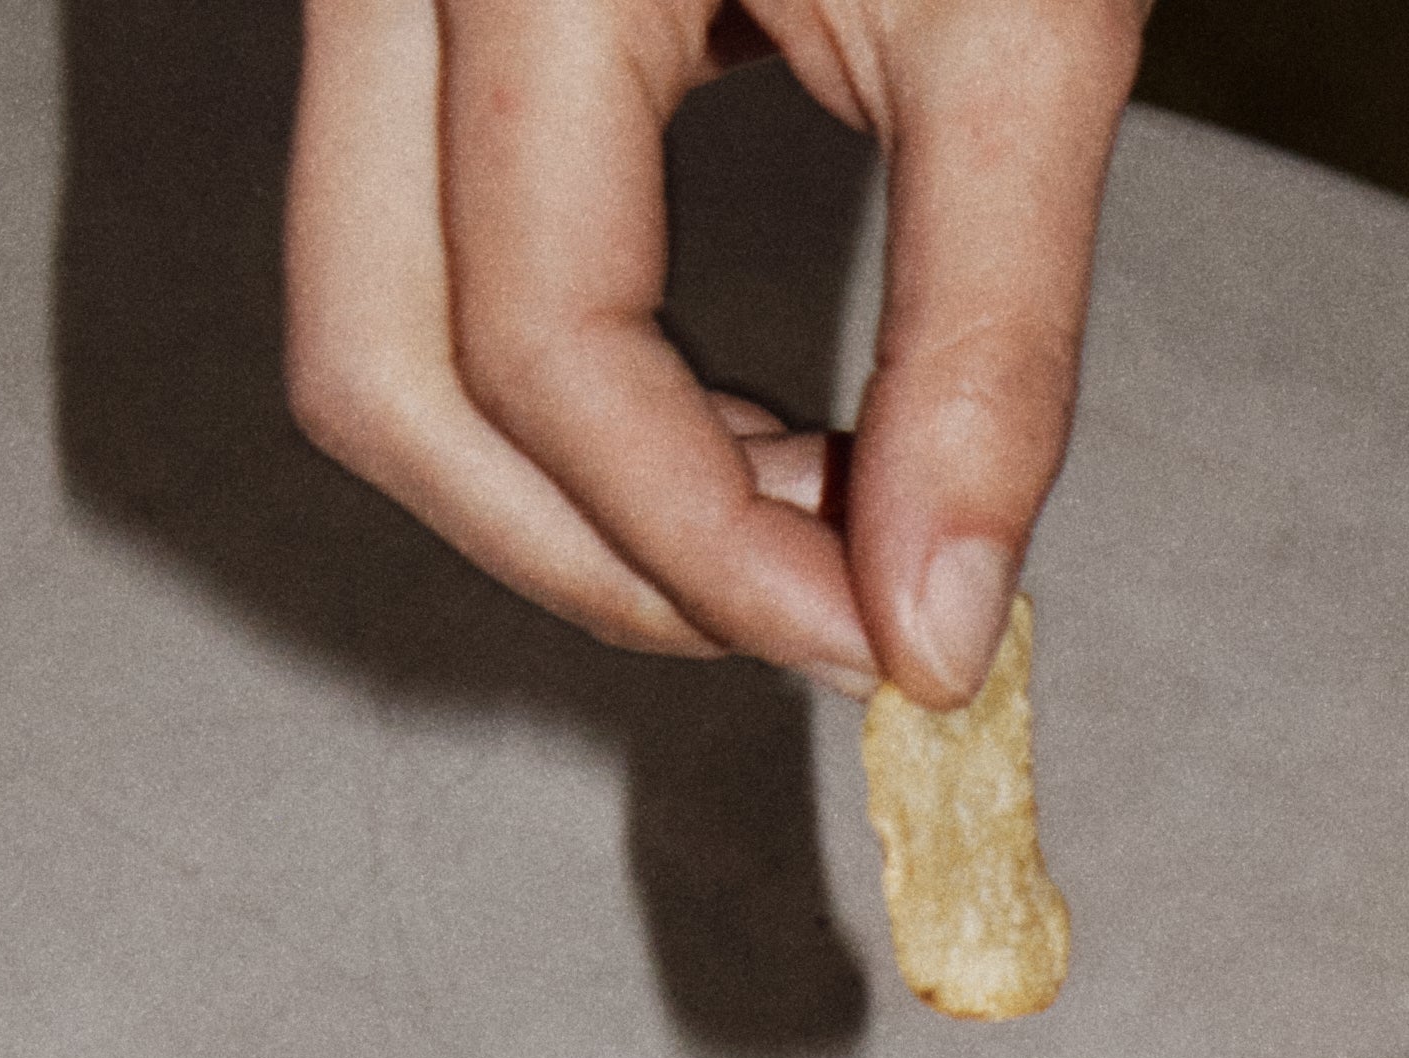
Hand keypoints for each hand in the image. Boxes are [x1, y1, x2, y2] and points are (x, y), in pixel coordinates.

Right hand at [286, 0, 1144, 693]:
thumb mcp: (1027, 26)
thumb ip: (988, 343)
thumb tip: (941, 629)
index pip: (538, 343)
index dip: (706, 550)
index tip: (889, 643)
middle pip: (383, 367)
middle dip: (601, 556)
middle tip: (830, 612)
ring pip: (381, 331)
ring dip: (581, 497)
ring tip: (806, 508)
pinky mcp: (442, 15)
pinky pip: (432, 259)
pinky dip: (581, 397)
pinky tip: (750, 420)